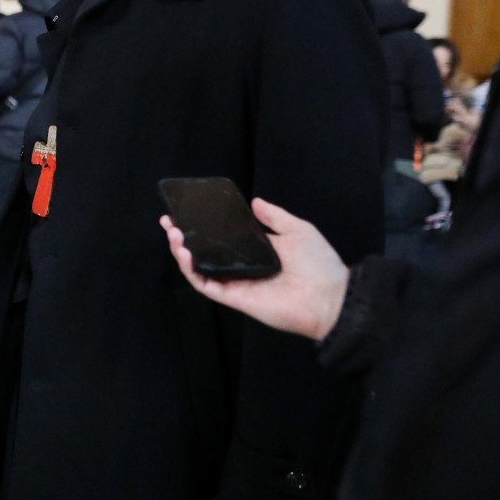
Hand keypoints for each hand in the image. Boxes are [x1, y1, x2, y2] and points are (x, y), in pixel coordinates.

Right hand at [160, 198, 348, 340]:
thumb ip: (274, 216)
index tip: (186, 212)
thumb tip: (255, 202)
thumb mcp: (298, 230)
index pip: (222, 238)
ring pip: (199, 268)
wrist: (330, 297)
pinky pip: (206, 284)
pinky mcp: (233, 297)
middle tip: (169, 221)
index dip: (203, 226)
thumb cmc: (319, 264)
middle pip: (205, 252)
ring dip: (182, 252)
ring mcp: (236, 283)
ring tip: (173, 234)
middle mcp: (242, 267)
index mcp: (256, 252)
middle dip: (183, 237)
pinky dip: (191, 269)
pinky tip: (183, 252)